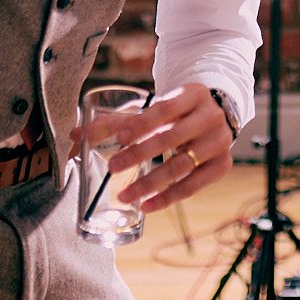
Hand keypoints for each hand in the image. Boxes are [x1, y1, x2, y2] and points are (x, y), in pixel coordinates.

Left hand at [82, 82, 235, 213]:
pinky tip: (146, 205)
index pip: (165, 109)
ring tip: (124, 195)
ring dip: (151, 182)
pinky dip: (169, 197)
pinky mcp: (222, 165)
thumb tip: (76, 135)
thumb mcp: (153, 109)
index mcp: (192, 94)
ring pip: (182, 166)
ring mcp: (219, 142)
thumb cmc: (176, 112)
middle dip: (139, 154)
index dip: (142, 124)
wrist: (217, 115)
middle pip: (171, 138)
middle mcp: (210, 117)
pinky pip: (194, 185)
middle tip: (112, 167)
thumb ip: (118, 121)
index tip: (119, 138)